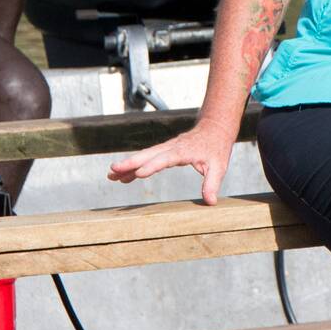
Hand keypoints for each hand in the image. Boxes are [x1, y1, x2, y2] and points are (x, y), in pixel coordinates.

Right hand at [106, 124, 233, 204]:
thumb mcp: (219, 166)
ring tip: (111, 176)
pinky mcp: (165, 150)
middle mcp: (171, 148)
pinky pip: (147, 158)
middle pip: (147, 155)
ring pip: (144, 156)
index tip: (138, 173)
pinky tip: (124, 176)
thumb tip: (210, 202)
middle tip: (113, 171)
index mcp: (183, 151)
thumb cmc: (216, 146)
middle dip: (130, 163)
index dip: (152, 166)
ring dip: (128, 165)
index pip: (165, 159)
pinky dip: (135, 166)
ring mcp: (166, 148)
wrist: (214, 127)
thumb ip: (212, 183)